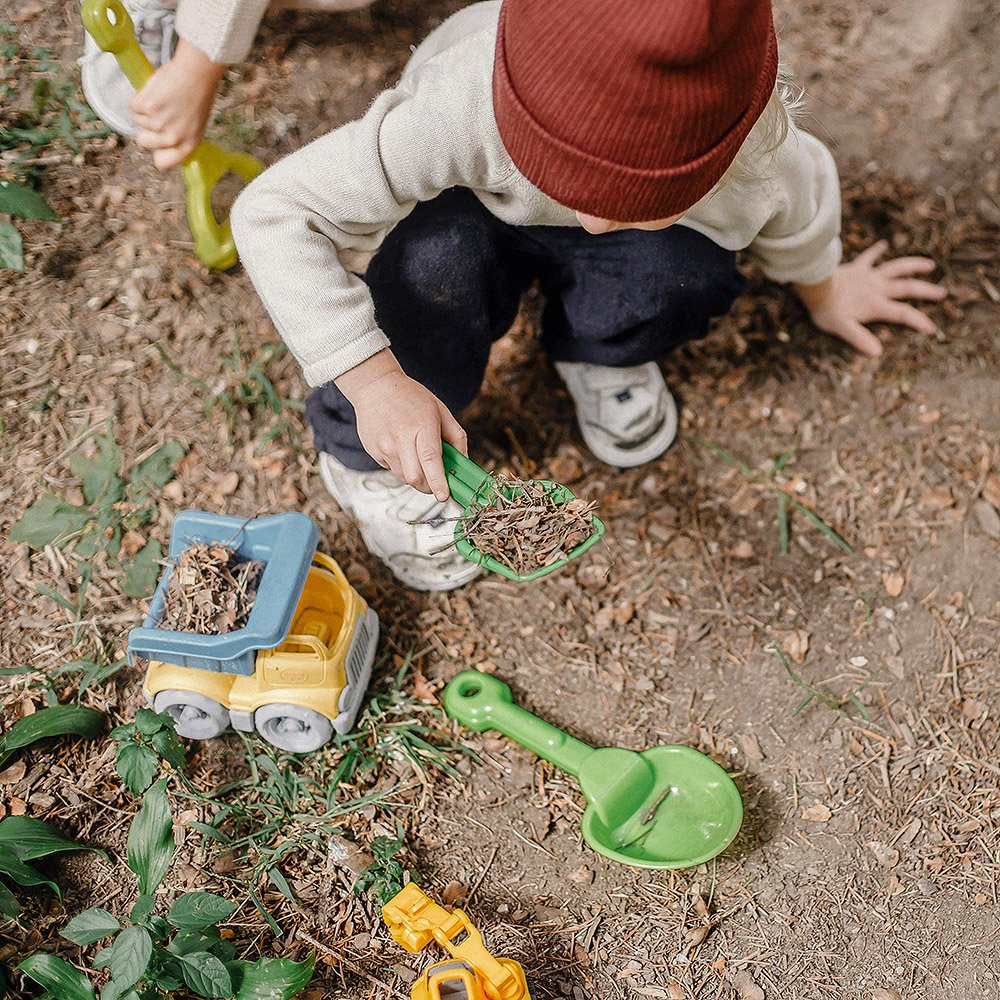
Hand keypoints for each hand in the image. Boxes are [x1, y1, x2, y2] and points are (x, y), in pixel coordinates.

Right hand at [130, 38, 225, 170]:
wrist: (197, 72)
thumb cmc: (198, 96)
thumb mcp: (195, 125)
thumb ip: (180, 137)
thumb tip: (164, 145)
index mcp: (187, 146)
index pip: (162, 163)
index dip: (157, 151)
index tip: (158, 143)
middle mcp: (172, 138)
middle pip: (143, 142)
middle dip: (146, 128)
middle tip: (158, 113)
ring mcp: (158, 123)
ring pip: (137, 121)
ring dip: (145, 109)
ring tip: (163, 98)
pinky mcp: (147, 106)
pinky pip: (133, 105)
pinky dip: (139, 97)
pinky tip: (155, 91)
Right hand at [336, 350, 466, 500]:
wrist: (375, 386)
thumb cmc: (412, 398)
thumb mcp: (440, 411)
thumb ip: (456, 438)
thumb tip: (464, 463)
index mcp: (422, 425)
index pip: (430, 459)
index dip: (438, 481)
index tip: (444, 495)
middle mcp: (401, 438)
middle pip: (416, 477)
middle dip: (429, 486)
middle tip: (436, 482)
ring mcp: (384, 446)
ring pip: (404, 477)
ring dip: (416, 476)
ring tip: (416, 455)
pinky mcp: (374, 451)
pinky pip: (392, 469)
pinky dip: (402, 466)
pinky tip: (401, 448)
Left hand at [794, 240, 946, 356]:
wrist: (814, 286)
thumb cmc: (827, 310)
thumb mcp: (843, 329)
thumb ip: (860, 339)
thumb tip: (876, 352)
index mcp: (876, 305)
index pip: (903, 314)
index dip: (918, 321)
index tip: (931, 328)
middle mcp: (877, 288)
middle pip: (908, 288)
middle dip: (926, 291)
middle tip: (942, 293)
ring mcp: (869, 276)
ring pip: (897, 268)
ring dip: (913, 265)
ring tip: (929, 264)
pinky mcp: (857, 267)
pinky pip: (869, 257)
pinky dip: (877, 250)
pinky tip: (884, 244)